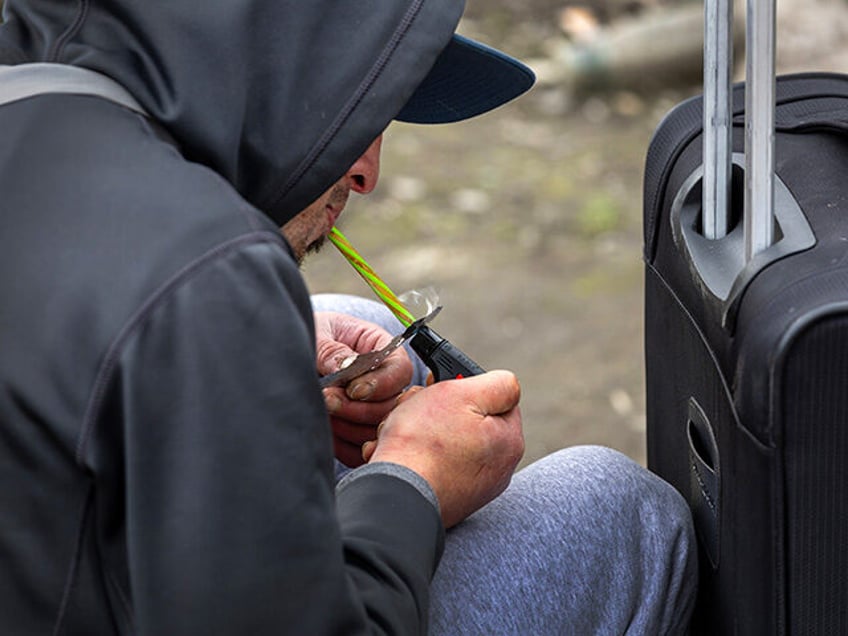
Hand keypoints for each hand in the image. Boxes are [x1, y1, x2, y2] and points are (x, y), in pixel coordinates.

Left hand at [315, 311, 413, 466]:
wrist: (284, 351)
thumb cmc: (307, 334)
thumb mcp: (317, 334)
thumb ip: (332, 351)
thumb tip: (347, 367)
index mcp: (379, 347)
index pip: (400, 369)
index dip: (382, 384)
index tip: (353, 389)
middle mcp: (381, 380)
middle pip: (392, 406)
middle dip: (359, 408)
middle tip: (328, 400)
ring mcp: (370, 407)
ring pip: (377, 431)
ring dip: (349, 427)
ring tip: (322, 410)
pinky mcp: (355, 430)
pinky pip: (360, 450)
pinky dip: (343, 446)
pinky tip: (325, 430)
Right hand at [363, 370, 523, 527]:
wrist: (395, 494)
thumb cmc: (424, 442)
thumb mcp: (462, 394)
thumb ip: (496, 384)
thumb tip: (507, 385)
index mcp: (509, 441)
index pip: (497, 397)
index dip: (468, 386)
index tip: (443, 387)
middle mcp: (498, 468)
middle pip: (470, 419)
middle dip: (442, 410)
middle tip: (418, 409)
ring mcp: (474, 488)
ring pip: (449, 441)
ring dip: (425, 431)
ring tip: (405, 434)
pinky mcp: (449, 499)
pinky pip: (435, 465)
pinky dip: (419, 457)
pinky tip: (403, 456)